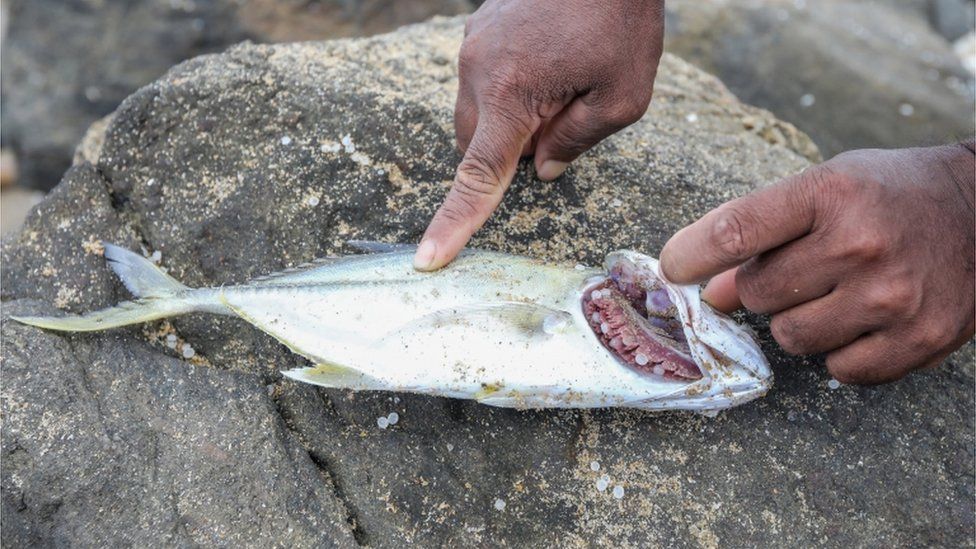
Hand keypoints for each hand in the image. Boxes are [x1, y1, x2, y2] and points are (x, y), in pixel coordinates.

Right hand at [414, 0, 664, 269]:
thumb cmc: (621, 19)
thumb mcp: (623, 96)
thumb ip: (577, 141)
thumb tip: (541, 169)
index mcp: (511, 94)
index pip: (478, 176)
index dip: (454, 223)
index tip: (428, 258)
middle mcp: (478, 69)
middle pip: (476, 143)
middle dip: (511, 149)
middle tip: (565, 115)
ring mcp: (473, 44)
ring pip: (477, 110)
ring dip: (510, 116)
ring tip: (562, 78)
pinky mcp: (479, 26)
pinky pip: (483, 76)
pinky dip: (509, 86)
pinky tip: (550, 57)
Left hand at [660, 144, 975, 383]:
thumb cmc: (890, 194)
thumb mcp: (826, 187)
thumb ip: (761, 232)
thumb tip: (708, 290)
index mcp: (830, 193)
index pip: (736, 231)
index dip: (690, 255)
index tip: (672, 269)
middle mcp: (859, 244)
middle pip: (754, 293)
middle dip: (759, 287)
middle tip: (798, 270)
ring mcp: (892, 297)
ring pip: (789, 337)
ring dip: (796, 321)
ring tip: (834, 292)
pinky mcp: (919, 340)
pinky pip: (838, 369)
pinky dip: (838, 351)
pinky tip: (862, 319)